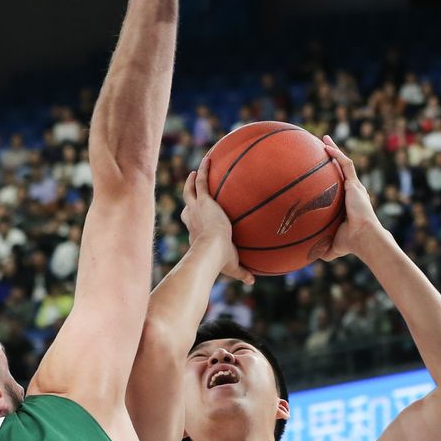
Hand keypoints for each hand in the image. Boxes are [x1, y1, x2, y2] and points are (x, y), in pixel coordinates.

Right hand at [180, 158, 253, 283]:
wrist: (211, 249)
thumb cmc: (219, 260)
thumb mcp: (231, 266)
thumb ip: (242, 272)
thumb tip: (252, 281)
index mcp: (196, 233)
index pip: (193, 224)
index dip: (193, 220)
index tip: (195, 216)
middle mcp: (191, 219)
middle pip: (187, 206)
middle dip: (189, 197)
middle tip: (191, 189)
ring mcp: (195, 208)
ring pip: (190, 190)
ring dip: (193, 180)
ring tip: (196, 171)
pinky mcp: (202, 200)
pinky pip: (202, 181)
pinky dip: (203, 170)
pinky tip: (209, 158)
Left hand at [320, 137, 384, 259]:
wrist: (363, 238)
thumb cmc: (350, 243)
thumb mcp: (331, 244)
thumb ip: (320, 246)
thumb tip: (306, 255)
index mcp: (347, 203)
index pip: (337, 185)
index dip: (329, 176)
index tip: (319, 170)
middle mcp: (352, 192)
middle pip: (340, 170)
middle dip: (331, 157)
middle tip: (320, 147)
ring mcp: (354, 187)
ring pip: (343, 163)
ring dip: (334, 150)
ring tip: (323, 139)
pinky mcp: (355, 185)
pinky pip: (345, 165)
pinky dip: (336, 155)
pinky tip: (326, 147)